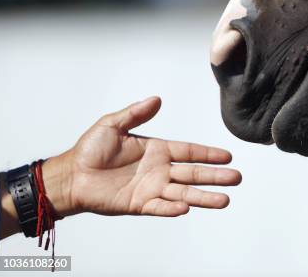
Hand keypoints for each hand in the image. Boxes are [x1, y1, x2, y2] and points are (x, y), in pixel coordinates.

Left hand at [43, 97, 241, 216]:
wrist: (71, 176)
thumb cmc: (89, 150)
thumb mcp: (112, 125)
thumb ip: (135, 114)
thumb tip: (156, 99)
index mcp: (157, 150)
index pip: (189, 152)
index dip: (208, 154)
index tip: (227, 156)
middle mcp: (159, 170)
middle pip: (193, 174)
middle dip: (215, 176)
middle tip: (236, 178)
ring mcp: (151, 189)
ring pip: (184, 193)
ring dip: (203, 197)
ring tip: (224, 201)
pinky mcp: (139, 204)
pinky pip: (160, 207)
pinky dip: (172, 209)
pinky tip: (187, 208)